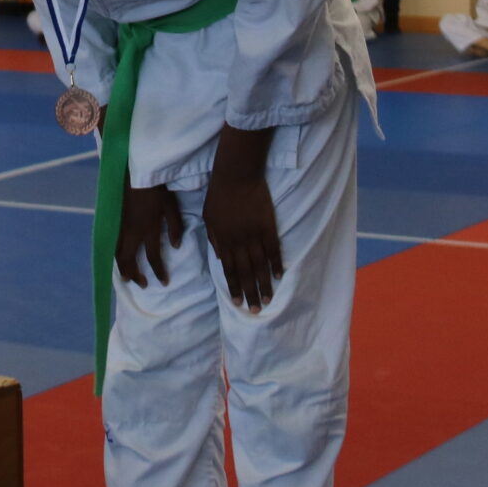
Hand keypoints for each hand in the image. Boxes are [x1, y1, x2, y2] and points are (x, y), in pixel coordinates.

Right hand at [116, 183, 187, 287]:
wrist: (136, 173)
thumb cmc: (157, 189)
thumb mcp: (171, 207)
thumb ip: (175, 227)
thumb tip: (176, 246)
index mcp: (149, 229)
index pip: (153, 256)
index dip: (158, 271)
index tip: (163, 282)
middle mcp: (133, 232)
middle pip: (131, 259)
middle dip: (135, 274)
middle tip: (141, 284)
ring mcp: (121, 227)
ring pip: (118, 253)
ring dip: (122, 267)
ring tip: (126, 277)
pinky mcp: (115, 221)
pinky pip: (113, 243)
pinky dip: (115, 254)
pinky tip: (117, 258)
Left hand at [203, 125, 283, 310]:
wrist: (236, 175)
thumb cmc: (218, 194)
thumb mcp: (208, 218)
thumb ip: (214, 239)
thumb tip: (219, 258)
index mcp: (222, 241)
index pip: (228, 270)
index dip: (234, 287)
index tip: (238, 303)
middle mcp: (239, 242)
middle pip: (245, 273)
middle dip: (250, 293)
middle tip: (254, 311)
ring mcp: (254, 235)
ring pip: (260, 266)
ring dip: (264, 284)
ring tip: (267, 300)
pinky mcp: (268, 226)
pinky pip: (273, 250)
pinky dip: (276, 264)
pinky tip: (279, 277)